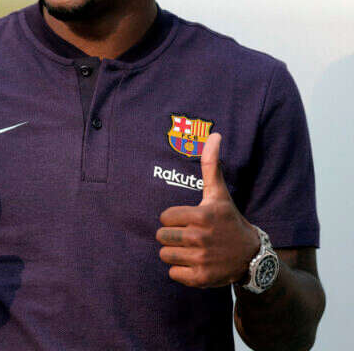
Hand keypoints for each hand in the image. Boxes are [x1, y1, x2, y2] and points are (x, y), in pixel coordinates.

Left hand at [156, 132, 259, 287]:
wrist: (252, 256)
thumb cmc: (229, 220)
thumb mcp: (219, 194)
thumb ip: (211, 165)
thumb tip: (214, 134)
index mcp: (201, 216)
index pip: (164, 217)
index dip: (174, 218)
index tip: (190, 220)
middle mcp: (201, 238)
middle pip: (161, 236)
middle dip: (172, 236)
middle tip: (191, 236)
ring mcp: (202, 259)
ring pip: (165, 256)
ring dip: (176, 254)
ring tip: (194, 250)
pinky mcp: (202, 278)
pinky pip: (173, 274)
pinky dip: (182, 272)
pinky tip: (197, 264)